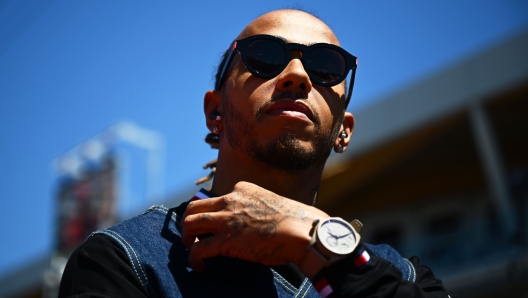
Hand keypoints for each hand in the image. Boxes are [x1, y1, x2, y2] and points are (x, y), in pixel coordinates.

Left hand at [180, 181, 328, 271]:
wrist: (302, 231)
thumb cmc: (295, 221)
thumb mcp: (270, 203)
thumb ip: (255, 208)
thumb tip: (252, 223)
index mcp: (242, 190)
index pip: (216, 197)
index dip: (210, 212)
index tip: (212, 224)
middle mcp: (230, 200)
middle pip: (194, 206)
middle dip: (188, 221)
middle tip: (191, 234)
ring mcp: (226, 219)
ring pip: (190, 224)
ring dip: (185, 237)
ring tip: (190, 248)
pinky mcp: (226, 240)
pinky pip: (199, 249)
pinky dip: (193, 258)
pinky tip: (198, 266)